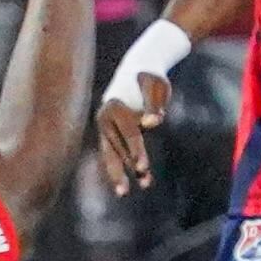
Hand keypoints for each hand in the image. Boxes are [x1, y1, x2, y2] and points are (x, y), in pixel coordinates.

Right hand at [94, 70, 171, 195]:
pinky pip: (117, 153)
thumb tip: (152, 124)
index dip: (136, 150)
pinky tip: (142, 180)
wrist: (137, 70)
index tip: (143, 167)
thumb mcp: (156, 86)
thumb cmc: (150, 77)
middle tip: (131, 188)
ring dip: (123, 172)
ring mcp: (105, 127)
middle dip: (124, 167)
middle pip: (115, 148)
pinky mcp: (111, 134)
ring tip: (132, 191)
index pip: (128, 133)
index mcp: (114, 107)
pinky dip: (128, 165)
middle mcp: (105, 119)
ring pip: (112, 154)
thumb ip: (153, 104)